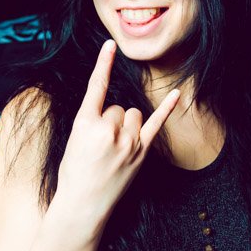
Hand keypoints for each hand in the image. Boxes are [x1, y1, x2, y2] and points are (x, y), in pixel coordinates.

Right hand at [54, 39, 179, 231]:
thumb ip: (92, 121)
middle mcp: (108, 129)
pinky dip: (166, 108)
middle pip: (117, 107)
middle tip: (99, 147)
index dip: (103, 64)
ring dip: (126, 126)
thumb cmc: (74, 173)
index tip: (110, 44)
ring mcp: (127, 141)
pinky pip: (156, 124)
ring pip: (132, 115)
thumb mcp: (74, 140)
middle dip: (110, 122)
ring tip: (114, 150)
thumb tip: (114, 112)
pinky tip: (177, 94)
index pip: (96, 87)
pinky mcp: (141, 152)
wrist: (82, 205)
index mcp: (84, 123)